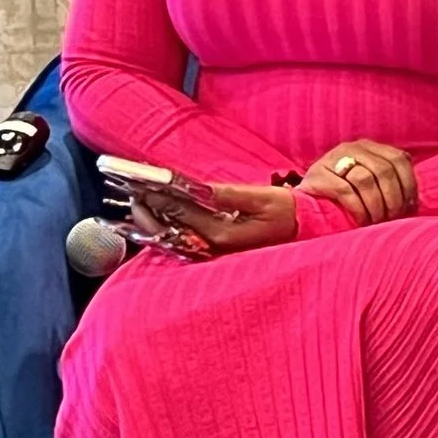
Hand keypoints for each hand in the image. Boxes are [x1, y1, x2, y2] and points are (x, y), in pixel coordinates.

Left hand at [128, 182, 298, 255]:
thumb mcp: (261, 199)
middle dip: (150, 213)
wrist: (305, 230)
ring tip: (140, 206)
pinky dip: (169, 229)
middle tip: (132, 196)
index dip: (160, 198)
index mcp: (224, 235)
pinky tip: (159, 220)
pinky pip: (185, 241)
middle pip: (172, 230)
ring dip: (156, 222)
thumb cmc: (287, 212)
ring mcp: (214, 252)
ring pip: (175, 238)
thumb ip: (228, 195)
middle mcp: (215, 248)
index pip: (183, 213)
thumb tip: (199, 188)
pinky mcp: (217, 250)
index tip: (142, 186)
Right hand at [304, 140, 418, 225]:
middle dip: (394, 199)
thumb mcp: (369, 182)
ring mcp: (333, 158)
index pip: (399, 159)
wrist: (305, 200)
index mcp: (370, 146)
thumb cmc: (345, 195)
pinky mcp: (319, 175)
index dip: (409, 184)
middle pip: (384, 170)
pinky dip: (359, 210)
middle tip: (393, 218)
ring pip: (366, 180)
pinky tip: (362, 221)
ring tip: (377, 221)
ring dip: (376, 206)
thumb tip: (415, 203)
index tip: (410, 207)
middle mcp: (352, 147)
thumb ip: (390, 182)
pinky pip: (346, 192)